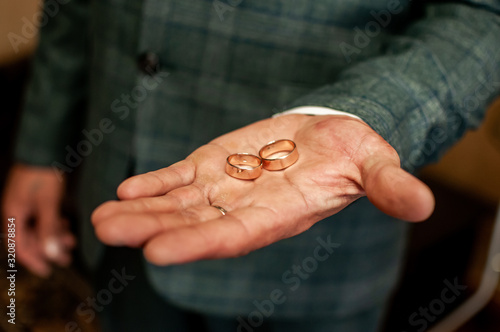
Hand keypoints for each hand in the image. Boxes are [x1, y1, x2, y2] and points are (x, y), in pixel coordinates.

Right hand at [2, 164, 74, 276]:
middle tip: (66, 257)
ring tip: (71, 242)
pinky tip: (65, 227)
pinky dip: (53, 225)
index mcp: (13, 215)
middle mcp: (16, 213)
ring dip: (53, 237)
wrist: (44, 149)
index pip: (20, 247)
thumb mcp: (47, 203)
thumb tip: (50, 253)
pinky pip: (42, 219)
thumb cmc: (43, 174)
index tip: (48, 270)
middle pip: (30, 239)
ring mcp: (25, 206)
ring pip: (38, 229)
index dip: (34, 260)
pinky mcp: (35, 200)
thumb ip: (48, 229)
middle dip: (47, 249)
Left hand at [92, 114, 433, 264]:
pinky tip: (129, 185)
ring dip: (141, 208)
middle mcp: (245, 208)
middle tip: (107, 231)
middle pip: (193, 224)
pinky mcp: (215, 164)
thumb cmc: (353, 153)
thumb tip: (423, 205)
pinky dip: (155, 181)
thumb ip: (389, 186)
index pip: (234, 236)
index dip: (197, 244)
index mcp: (279, 215)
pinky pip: (180, 176)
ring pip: (178, 202)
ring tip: (102, 216)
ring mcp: (225, 186)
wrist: (330, 137)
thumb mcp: (375, 163)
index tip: (156, 252)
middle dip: (151, 228)